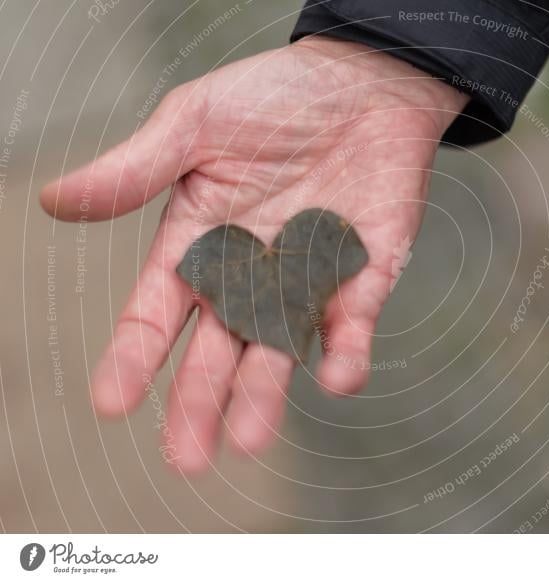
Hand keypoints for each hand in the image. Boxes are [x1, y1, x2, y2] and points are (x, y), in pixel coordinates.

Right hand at [40, 38, 467, 472]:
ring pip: (281, 351)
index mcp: (199, 245)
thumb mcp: (196, 122)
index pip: (156, 313)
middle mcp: (248, 277)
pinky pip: (352, 327)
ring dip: (266, 394)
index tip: (111, 402)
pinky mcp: (362, 279)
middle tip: (186, 456)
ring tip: (249, 437)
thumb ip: (137, 169)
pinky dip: (346, 353)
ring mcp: (306, 283)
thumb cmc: (275, 97)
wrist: (364, 83)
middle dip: (200, 400)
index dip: (134, 357)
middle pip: (217, 350)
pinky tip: (335, 375)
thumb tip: (54, 200)